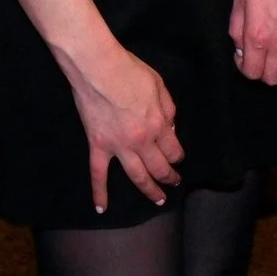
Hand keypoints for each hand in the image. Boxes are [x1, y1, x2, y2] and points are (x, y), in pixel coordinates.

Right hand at [66, 44, 182, 212]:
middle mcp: (142, 141)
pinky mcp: (98, 146)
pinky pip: (98, 174)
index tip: (178, 160)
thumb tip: (170, 130)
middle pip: (159, 167)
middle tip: (173, 184)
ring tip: (158, 200)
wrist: (98, 67)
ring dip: (149, 190)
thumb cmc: (129, 70)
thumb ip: (168, 109)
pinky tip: (101, 208)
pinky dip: (99, 192)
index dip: (177, 156)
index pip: (173, 149)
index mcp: (159, 124)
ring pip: (137, 176)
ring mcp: (119, 146)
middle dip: (169, 177)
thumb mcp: (159, 85)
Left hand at [230, 0, 276, 84]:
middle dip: (262, 72)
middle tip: (258, 55)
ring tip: (276, 51)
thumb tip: (241, 50)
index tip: (242, 55)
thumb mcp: (239, 2)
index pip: (251, 73)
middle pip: (272, 79)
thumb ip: (237, 30)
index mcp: (257, 39)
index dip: (244, 68)